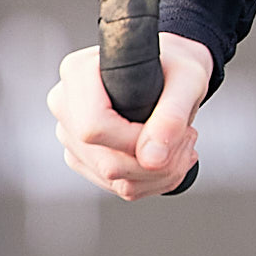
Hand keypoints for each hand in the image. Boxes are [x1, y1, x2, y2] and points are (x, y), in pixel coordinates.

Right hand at [51, 34, 217, 198]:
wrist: (171, 75)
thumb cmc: (175, 68)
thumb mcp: (187, 81)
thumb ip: (172, 115)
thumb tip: (152, 159)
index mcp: (78, 73)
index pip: (94, 127)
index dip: (136, 141)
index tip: (173, 131)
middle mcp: (65, 105)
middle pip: (106, 162)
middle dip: (159, 162)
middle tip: (190, 136)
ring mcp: (70, 136)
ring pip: (114, 180)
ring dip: (161, 173)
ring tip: (184, 142)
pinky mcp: (83, 159)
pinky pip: (119, 187)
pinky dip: (154, 180)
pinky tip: (170, 156)